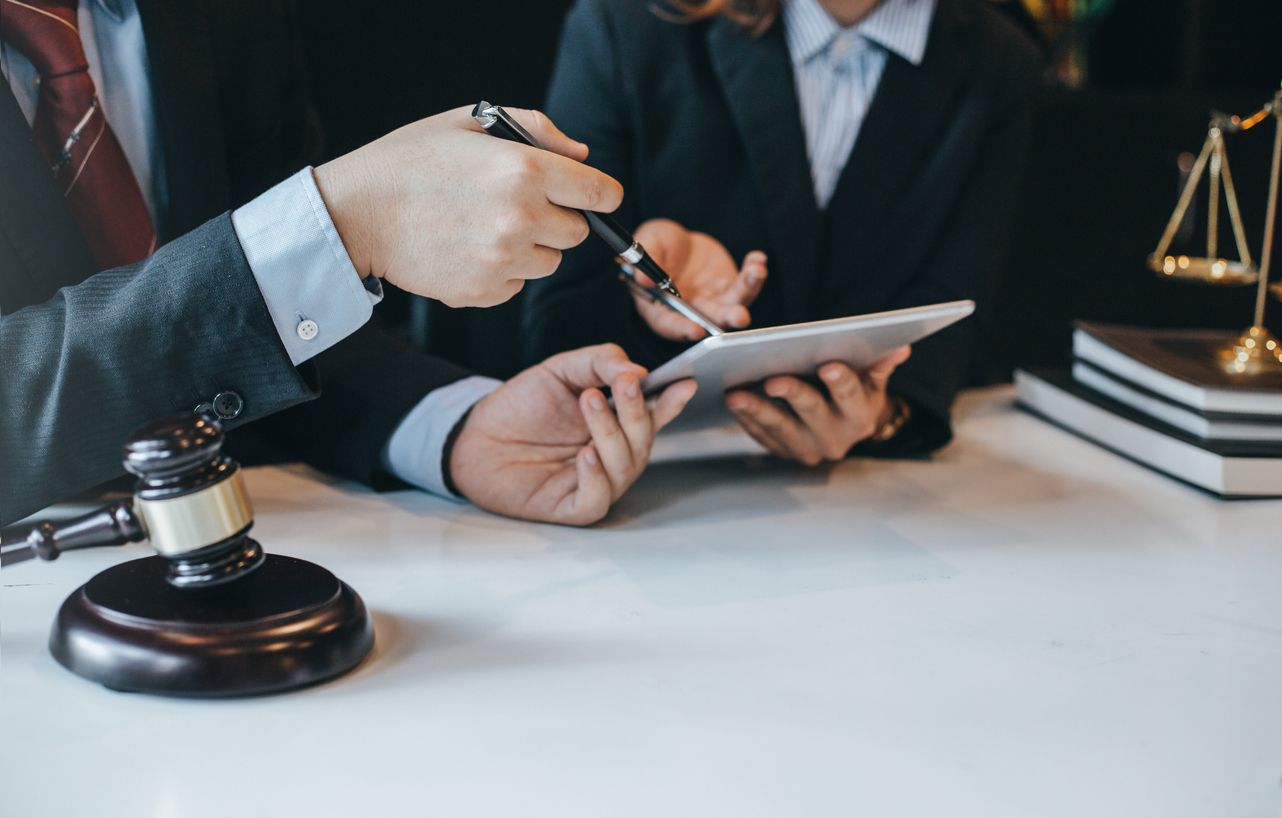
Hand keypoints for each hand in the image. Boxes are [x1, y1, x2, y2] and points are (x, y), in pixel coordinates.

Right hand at [314, 106, 622, 307]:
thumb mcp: (471, 121)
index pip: (601, 193)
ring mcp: (503, 260)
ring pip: (549, 263)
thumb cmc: (411, 160)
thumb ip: (537, 130)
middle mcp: (521, 218)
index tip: (593, 196)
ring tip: (486, 227)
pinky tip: (468, 249)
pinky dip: (503, 272)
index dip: (601, 194)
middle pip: (578, 233)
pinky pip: (517, 286)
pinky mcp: (484, 292)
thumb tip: (581, 157)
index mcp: (525, 170)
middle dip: (558, 219)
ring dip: (531, 248)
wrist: (356, 211)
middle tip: (519, 205)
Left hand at [448, 344, 696, 525]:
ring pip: (626, 466)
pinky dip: (596, 476)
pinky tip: (585, 454)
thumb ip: (599, 362)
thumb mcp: (561, 370)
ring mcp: (596, 481)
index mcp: (616, 421)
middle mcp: (612, 453)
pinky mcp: (573, 506)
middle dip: (637, 410)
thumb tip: (637, 371)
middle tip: (623, 385)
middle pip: (644, 438)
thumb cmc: (521, 406)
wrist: (476, 436)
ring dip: (611, 433)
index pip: (653, 412)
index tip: (684, 382)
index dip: (671, 400)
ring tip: (590, 402)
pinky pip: (598, 498)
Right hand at [631, 219, 767, 339]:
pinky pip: (745, 285)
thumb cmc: (657, 245)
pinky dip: (753, 274)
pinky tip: (757, 260)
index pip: (670, 324)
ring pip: (732, 304)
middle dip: (725, 318)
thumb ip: (647, 261)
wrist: (679, 240)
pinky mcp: (730, 289)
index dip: (682, 329)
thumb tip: (643, 278)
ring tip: (755, 272)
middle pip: (708, 320)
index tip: (696, 330)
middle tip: (740, 316)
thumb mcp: (649, 244)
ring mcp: (712, 302)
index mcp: (661, 307)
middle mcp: (689, 311)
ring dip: (747, 290)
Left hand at [725, 346, 911, 465]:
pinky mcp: (782, 452)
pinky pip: (761, 436)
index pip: (851, 397)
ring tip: (736, 394)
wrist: (843, 428)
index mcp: (860, 418)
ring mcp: (807, 449)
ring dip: (757, 410)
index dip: (841, 381)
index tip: (829, 365)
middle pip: (812, 412)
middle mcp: (836, 439)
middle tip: (772, 380)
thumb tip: (901, 348)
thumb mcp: (872, 382)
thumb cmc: (855, 395)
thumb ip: (880, 365)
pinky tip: (733, 401)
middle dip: (793, 395)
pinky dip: (746, 419)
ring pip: (780, 428)